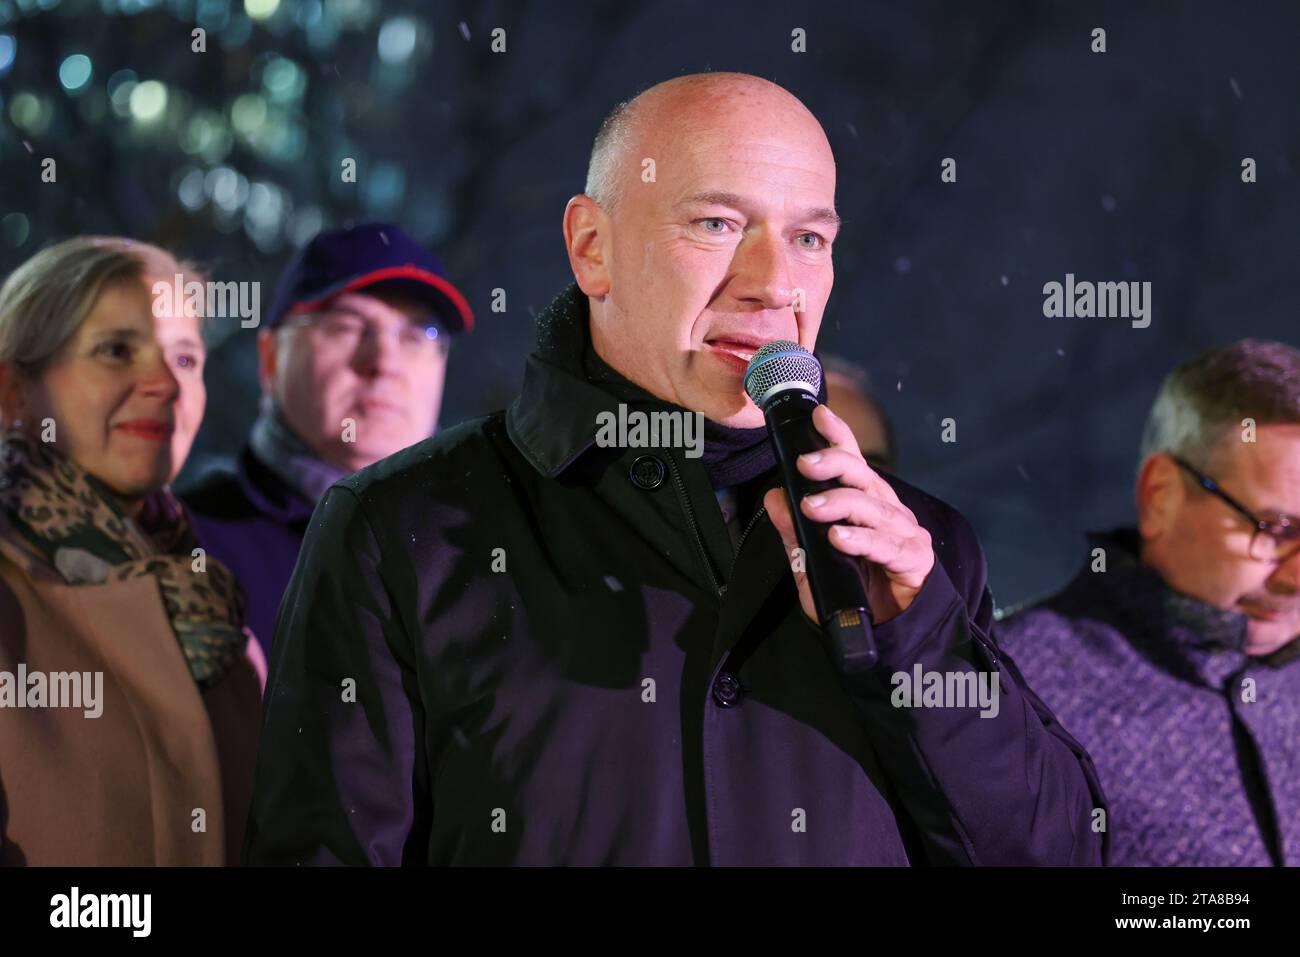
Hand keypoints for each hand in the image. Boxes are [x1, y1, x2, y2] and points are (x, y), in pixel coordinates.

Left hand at [764, 404, 934, 624]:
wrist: (887, 634)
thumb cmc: (852, 593)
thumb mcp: (811, 563)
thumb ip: (793, 533)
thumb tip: (774, 498)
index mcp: (868, 504)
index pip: (853, 463)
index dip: (839, 437)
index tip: (819, 416)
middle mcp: (889, 512)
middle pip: (864, 478)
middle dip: (834, 465)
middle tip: (804, 465)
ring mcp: (905, 534)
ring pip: (873, 508)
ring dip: (840, 504)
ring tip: (812, 507)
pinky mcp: (914, 560)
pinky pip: (885, 544)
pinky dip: (861, 539)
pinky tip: (839, 538)